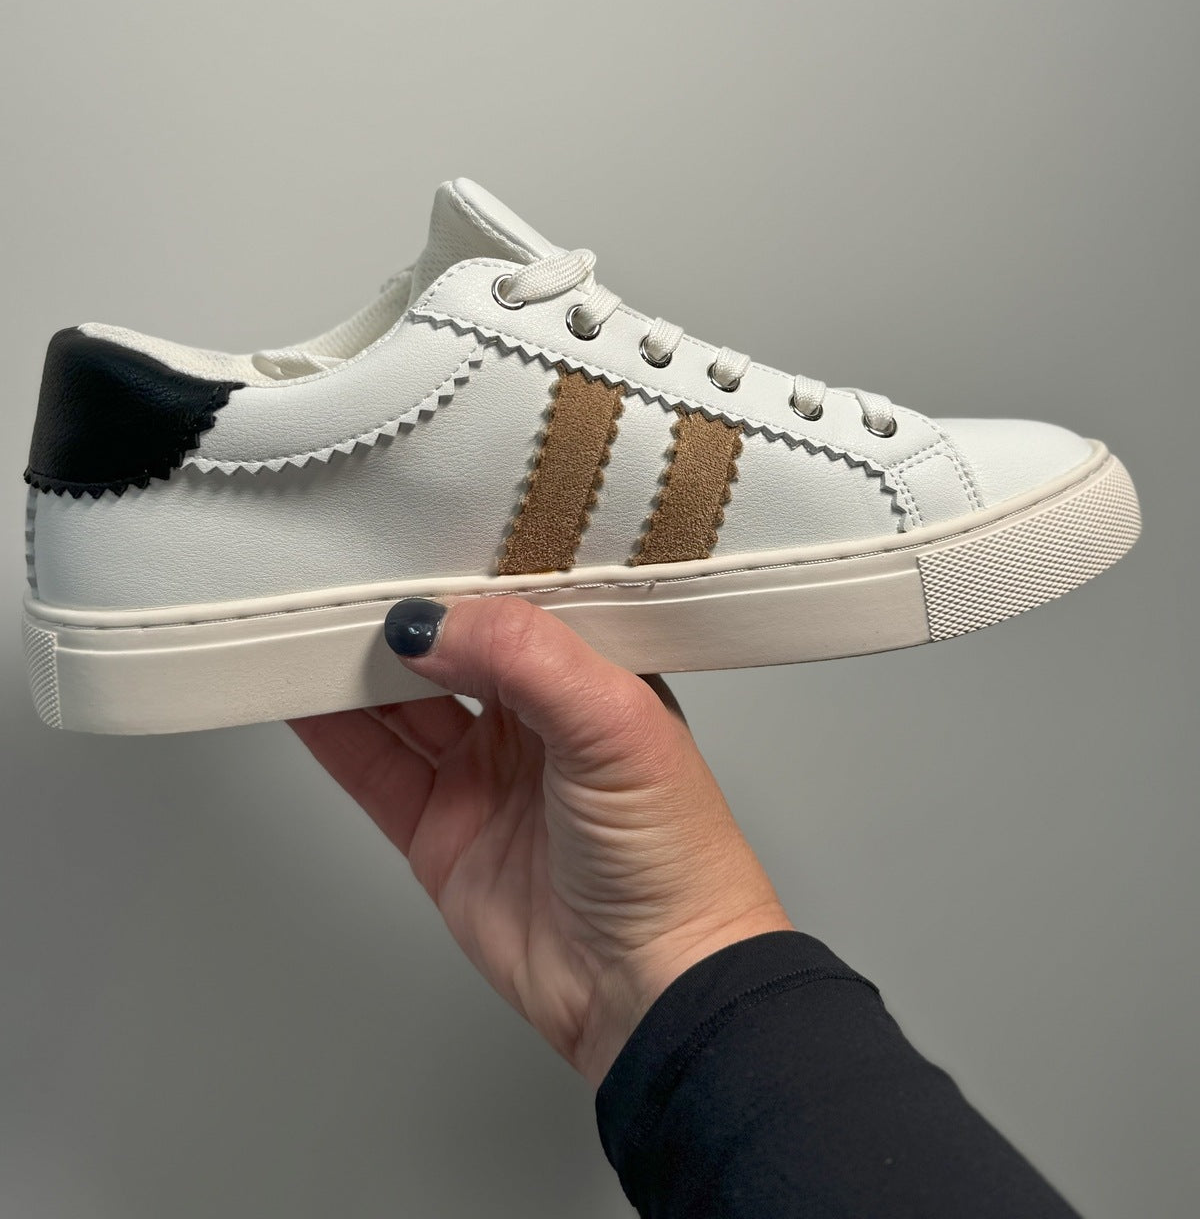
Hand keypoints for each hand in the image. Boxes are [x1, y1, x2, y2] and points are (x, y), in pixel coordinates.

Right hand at [290, 596, 790, 1085]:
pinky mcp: (442, 834)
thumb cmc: (674, 857)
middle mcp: (538, 721)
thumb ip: (527, 659)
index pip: (517, 607)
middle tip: (343, 585)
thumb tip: (435, 624)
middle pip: (451, 651)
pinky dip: (333, 734)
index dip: (467, 577)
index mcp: (593, 676)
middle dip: (402, 619)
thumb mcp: (615, 724)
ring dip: (357, 670)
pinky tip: (301, 698)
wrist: (653, 989)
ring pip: (404, 705)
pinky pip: (376, 770)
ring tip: (305, 630)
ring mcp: (486, 777)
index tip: (412, 547)